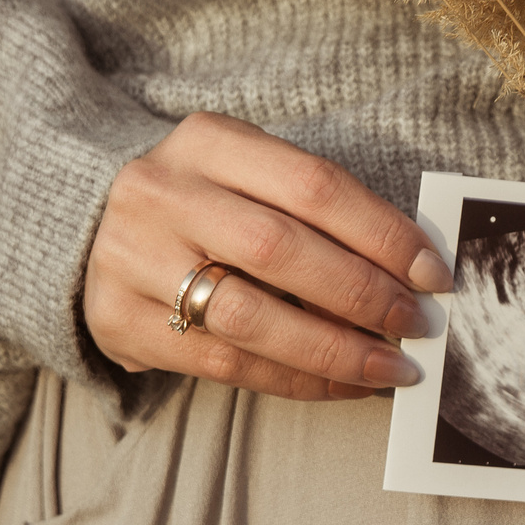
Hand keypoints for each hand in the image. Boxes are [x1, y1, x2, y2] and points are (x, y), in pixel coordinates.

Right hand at [85, 112, 451, 399]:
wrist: (91, 230)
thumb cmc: (206, 204)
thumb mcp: (250, 177)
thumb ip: (317, 211)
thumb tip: (411, 271)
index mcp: (206, 141)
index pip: (313, 185)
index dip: (383, 233)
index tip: (433, 273)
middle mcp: (161, 192)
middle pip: (280, 250)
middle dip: (363, 294)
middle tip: (417, 324)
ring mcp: (131, 257)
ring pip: (250, 316)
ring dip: (334, 349)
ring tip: (390, 367)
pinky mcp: (118, 320)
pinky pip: (224, 362)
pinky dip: (295, 379)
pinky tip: (341, 383)